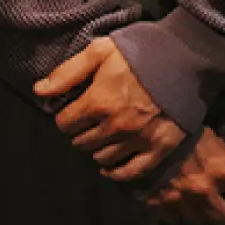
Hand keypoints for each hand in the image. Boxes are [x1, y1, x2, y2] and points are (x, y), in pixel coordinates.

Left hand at [37, 37, 186, 182]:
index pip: (65, 123)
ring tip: (99, 139)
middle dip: (79, 133)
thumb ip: (68, 73)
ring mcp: (139, 140)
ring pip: (102, 158)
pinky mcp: (160, 148)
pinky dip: (117, 173)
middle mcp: (116, 126)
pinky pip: (132, 172)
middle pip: (82, 142)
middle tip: (86, 125)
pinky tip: (109, 168)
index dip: (64, 118)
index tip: (71, 113)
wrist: (184, 59)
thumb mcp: (99, 51)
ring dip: (96, 150)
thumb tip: (39, 91)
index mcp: (98, 101)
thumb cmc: (139, 52)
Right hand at [141, 129, 224, 224]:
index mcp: (223, 173)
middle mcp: (206, 193)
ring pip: (200, 223)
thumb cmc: (180, 129)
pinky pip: (173, 219)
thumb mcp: (209, 138)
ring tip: (196, 203)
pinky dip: (175, 212)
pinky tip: (173, 200)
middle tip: (220, 201)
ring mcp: (181, 203)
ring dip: (200, 214)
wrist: (140, 131)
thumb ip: (223, 159)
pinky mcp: (159, 207)